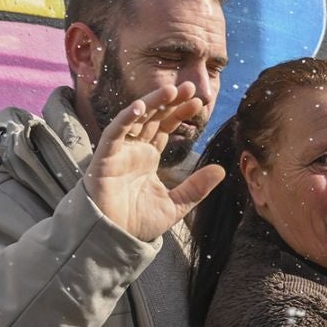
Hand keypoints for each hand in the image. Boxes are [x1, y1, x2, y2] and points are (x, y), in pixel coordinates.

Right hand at [83, 83, 223, 242]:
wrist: (114, 240)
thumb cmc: (138, 223)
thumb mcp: (176, 205)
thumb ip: (196, 188)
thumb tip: (221, 170)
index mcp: (149, 157)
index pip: (165, 127)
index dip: (180, 113)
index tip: (198, 102)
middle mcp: (134, 150)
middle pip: (152, 117)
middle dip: (170, 101)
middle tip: (190, 87)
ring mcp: (119, 152)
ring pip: (135, 119)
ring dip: (151, 103)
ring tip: (171, 90)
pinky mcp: (104, 159)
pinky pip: (114, 133)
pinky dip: (126, 119)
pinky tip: (141, 106)